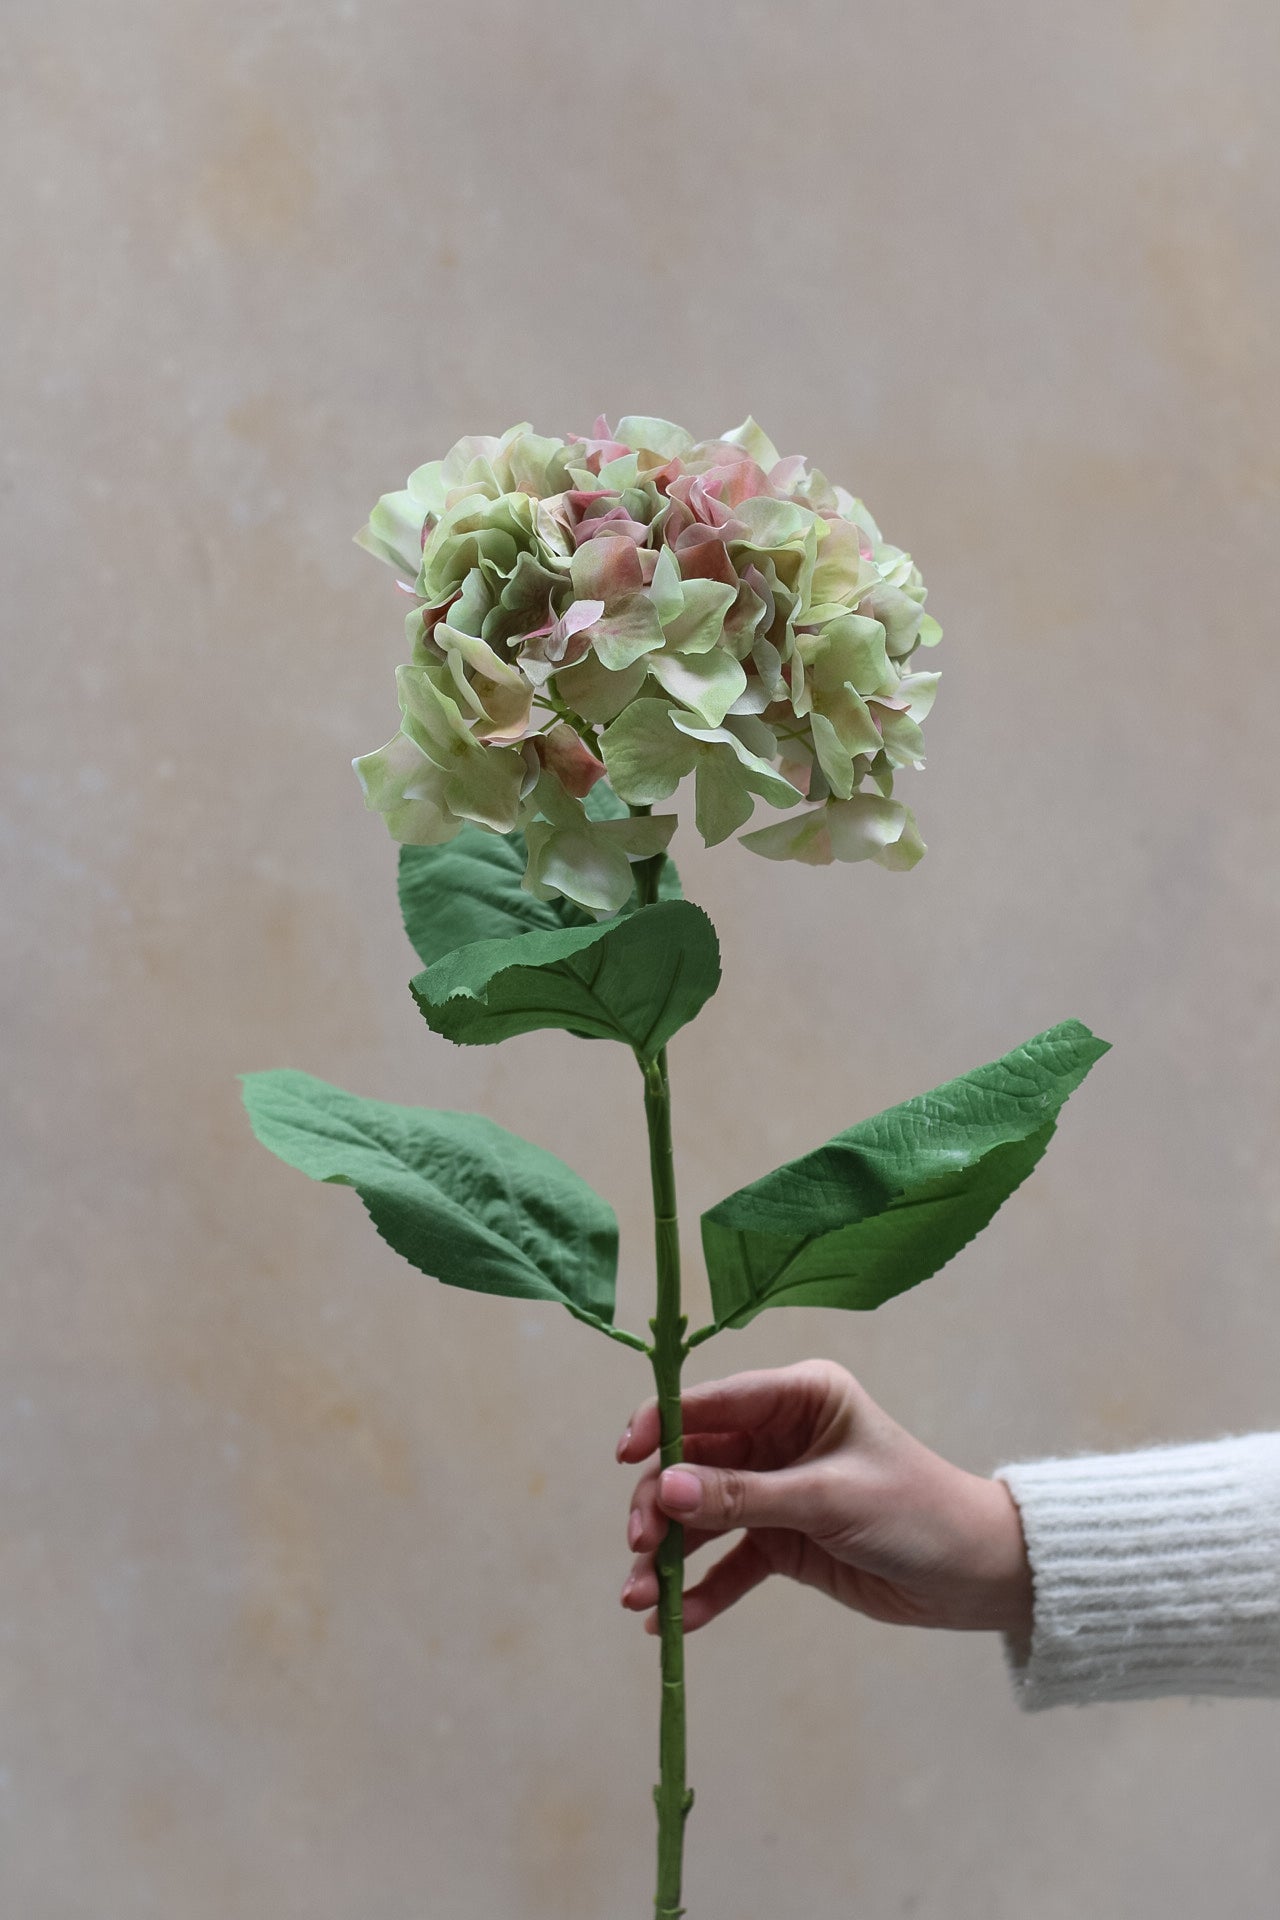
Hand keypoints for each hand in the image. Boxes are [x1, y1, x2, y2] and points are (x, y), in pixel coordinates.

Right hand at [617, 1359, 1031, 1638]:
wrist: (974, 1576)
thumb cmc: (914, 1511)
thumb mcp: (827, 1499)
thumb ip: (745, 1497)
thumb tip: (667, 1489)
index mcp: (799, 1396)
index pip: (714, 1402)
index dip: (662, 1424)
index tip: (625, 1456)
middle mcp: (780, 1436)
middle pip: (694, 1463)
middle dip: (661, 1505)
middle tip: (640, 1548)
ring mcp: (777, 1489)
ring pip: (702, 1515)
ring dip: (670, 1554)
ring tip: (640, 1597)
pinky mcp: (781, 1541)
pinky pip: (729, 1562)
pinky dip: (701, 1588)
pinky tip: (675, 1622)